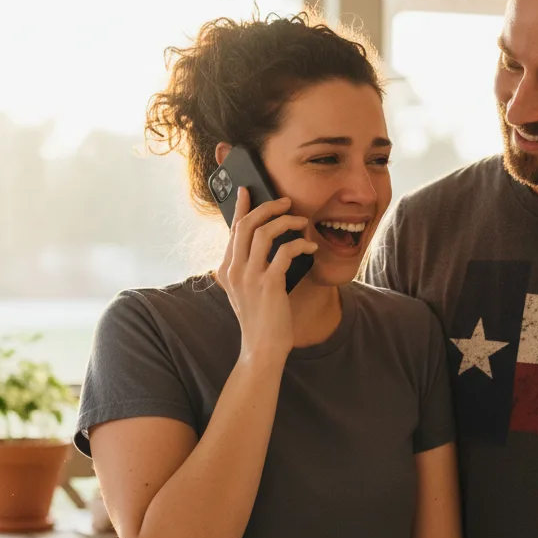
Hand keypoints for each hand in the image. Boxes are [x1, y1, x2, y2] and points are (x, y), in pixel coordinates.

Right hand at [216, 188, 317, 361]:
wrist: (262, 348)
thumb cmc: (260, 320)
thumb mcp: (245, 291)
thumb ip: (247, 268)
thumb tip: (264, 242)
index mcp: (226, 269)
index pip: (233, 230)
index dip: (241, 207)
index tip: (248, 190)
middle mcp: (234, 270)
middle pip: (247, 224)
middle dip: (268, 207)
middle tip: (286, 202)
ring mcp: (250, 277)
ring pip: (264, 232)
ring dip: (287, 222)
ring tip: (302, 222)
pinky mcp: (269, 284)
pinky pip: (285, 251)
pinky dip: (300, 244)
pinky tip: (310, 247)